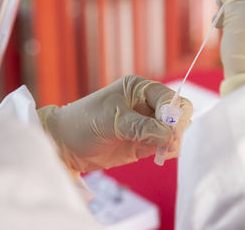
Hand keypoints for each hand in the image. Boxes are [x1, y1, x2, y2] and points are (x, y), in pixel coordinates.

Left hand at [38, 75, 192, 174]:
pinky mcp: (145, 142)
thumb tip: (169, 136)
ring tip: (162, 152)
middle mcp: (147, 104)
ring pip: (174, 131)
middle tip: (168, 144)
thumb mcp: (112, 121)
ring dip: (173, 142)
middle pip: (178, 113)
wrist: (66, 145)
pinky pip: (166, 145)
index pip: (170, 98)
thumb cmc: (84, 123)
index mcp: (139, 89)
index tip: (167, 131)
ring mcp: (147, 124)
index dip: (173, 114)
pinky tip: (159, 155)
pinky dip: (168, 151)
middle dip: (176, 128)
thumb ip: (141, 127)